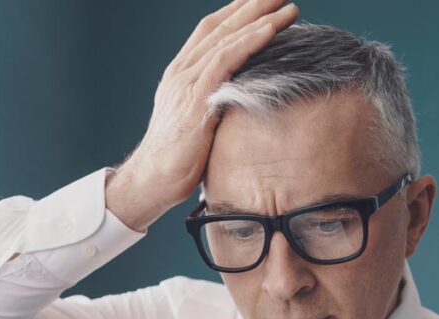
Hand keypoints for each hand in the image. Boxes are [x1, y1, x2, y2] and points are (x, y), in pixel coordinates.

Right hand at [105, 0, 298, 232]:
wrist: (151, 181)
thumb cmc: (175, 161)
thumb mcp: (194, 124)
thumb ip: (211, 105)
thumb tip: (239, 102)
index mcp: (179, 76)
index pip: (209, 33)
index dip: (236, 14)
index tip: (261, 3)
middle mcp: (181, 73)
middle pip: (219, 27)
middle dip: (251, 6)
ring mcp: (187, 83)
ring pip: (227, 38)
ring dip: (259, 19)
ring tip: (287, 7)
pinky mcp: (195, 98)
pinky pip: (227, 60)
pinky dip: (250, 41)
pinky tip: (271, 30)